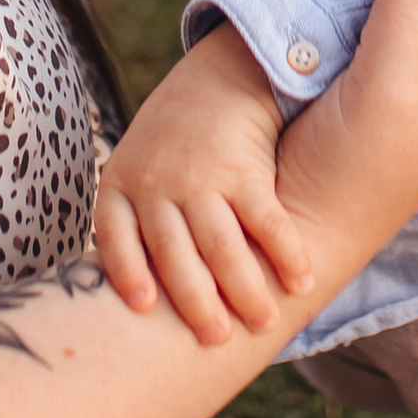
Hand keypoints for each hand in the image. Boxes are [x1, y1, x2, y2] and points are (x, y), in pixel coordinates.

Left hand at [94, 22, 315, 342]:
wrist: (218, 78)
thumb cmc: (171, 146)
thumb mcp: (133, 172)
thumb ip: (130, 227)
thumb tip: (130, 309)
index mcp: (121, 188)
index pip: (116, 238)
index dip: (128, 273)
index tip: (143, 307)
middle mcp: (156, 184)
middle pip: (173, 252)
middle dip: (196, 301)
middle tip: (217, 339)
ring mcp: (200, 176)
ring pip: (221, 243)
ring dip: (244, 287)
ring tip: (264, 321)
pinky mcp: (243, 169)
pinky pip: (266, 217)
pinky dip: (285, 251)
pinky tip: (301, 279)